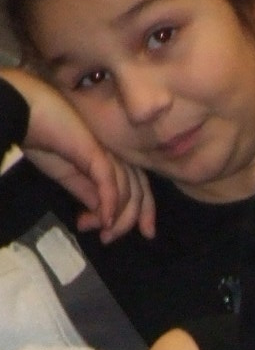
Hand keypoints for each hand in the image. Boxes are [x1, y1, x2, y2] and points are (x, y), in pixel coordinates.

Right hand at [3, 68, 154, 242]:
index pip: (135, 185)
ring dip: (116, 219)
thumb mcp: (65, 174)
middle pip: (138, 190)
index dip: (134, 212)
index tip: (109, 232)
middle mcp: (113, 152)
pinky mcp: (95, 151)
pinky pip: (110, 183)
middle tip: (109, 238)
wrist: (20, 111)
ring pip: (127, 191)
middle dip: (132, 220)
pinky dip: (110, 206)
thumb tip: (104, 214)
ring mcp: (107, 150)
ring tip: (102, 233)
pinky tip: (105, 222)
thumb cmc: (38, 137)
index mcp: (108, 156)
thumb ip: (87, 192)